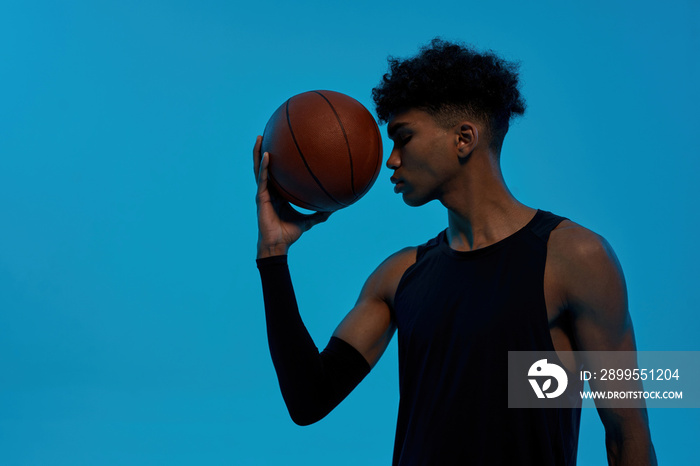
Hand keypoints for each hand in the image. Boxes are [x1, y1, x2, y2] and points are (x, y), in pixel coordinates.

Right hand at [254, 136, 331, 258]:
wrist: (279, 245)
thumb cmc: (289, 234)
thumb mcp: (308, 221)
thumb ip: (319, 214)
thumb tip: (335, 209)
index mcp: (277, 194)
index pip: (275, 174)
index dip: (274, 161)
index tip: (278, 145)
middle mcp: (269, 191)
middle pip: (264, 167)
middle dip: (263, 150)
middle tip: (266, 134)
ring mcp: (263, 193)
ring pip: (259, 169)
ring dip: (258, 153)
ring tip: (261, 137)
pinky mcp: (261, 198)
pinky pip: (262, 179)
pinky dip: (264, 167)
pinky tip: (268, 155)